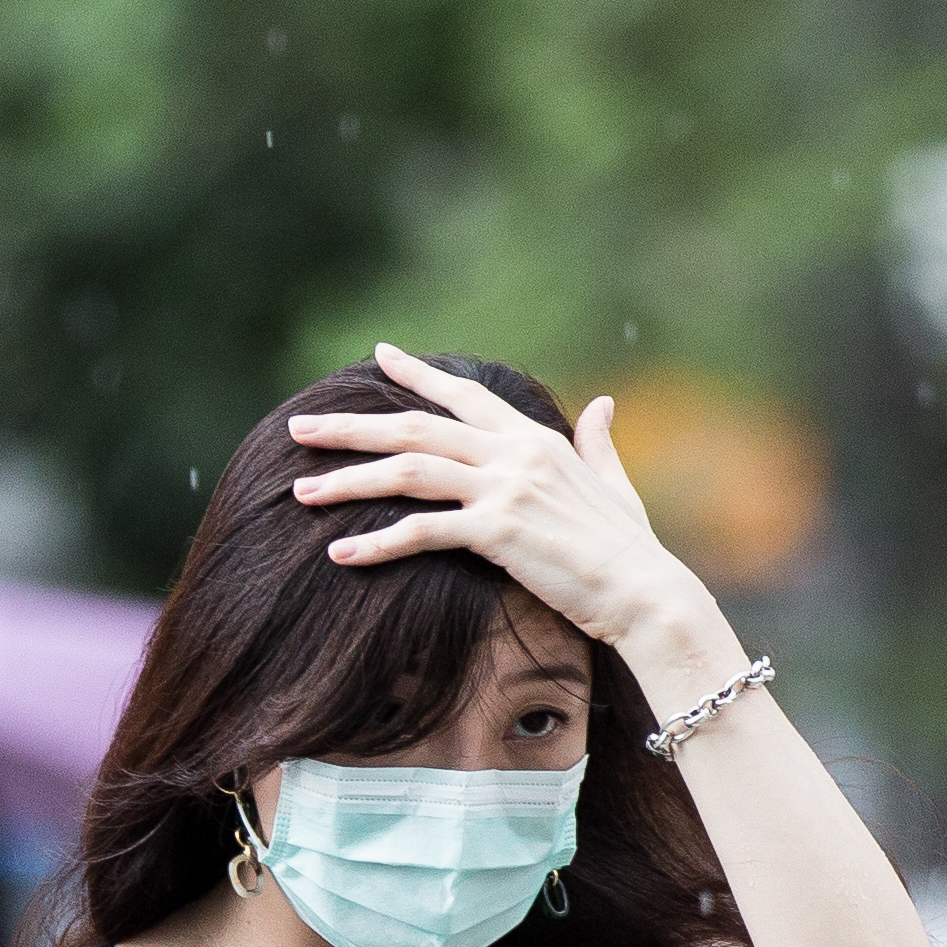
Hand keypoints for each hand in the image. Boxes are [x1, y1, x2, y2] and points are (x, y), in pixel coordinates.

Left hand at [288, 345, 721, 665]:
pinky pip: (422, 531)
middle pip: (416, 427)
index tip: (376, 354)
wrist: (646, 593)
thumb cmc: (632, 549)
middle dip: (352, 427)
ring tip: (300, 492)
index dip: (416, 375)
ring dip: (349, 481)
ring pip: (408, 470)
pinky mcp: (499, 532)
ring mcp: (505, 489)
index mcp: (536, 439)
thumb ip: (600, 442)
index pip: (465, 396)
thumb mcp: (614, 484)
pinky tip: (339, 554)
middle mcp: (515, 454)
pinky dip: (376, 542)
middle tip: (300, 429)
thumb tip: (604, 403)